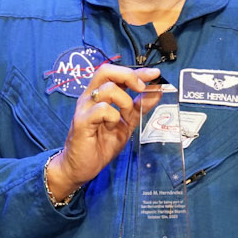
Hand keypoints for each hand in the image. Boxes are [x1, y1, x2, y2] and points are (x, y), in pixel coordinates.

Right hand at [48, 63, 163, 198]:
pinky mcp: (81, 121)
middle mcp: (90, 97)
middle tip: (141, 88)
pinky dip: (113, 117)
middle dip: (128, 76)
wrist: (81, 166)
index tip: (155, 74)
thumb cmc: (100, 144)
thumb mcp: (127, 124)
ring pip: (108, 90)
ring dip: (124, 102)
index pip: (117, 73)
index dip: (137, 71)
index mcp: (100, 95)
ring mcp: (84, 107)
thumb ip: (139, 108)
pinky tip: (111, 128)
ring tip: (123, 118)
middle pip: (106, 71)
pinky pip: (102, 109)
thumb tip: (156, 92)